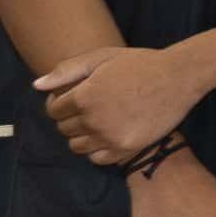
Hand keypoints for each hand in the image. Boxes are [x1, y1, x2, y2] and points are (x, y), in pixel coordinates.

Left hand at [36, 39, 213, 170]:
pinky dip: (97, 150)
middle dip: (70, 119)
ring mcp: (110, 137)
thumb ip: (66, 71)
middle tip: (88, 109)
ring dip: (82, 136)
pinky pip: (98, 159)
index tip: (73, 99)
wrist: (178, 78)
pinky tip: (108, 136)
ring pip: (77, 146)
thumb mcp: (101, 58)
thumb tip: (36, 86)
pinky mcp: (126, 149)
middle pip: (64, 129)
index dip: (60, 104)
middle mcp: (93, 120)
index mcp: (84, 96)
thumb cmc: (139, 64)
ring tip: (97, 123)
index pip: (54, 111)